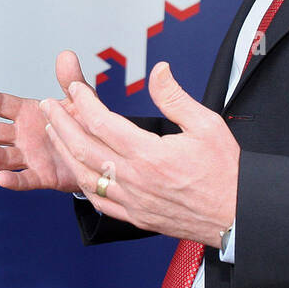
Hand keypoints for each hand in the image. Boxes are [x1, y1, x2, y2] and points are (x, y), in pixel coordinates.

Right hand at [0, 50, 91, 192]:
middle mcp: (23, 136)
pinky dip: (12, 181)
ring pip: (4, 156)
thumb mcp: (78, 99)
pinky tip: (0, 179)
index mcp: (27, 113)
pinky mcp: (41, 176)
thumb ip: (71, 80)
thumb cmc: (84, 123)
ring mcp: (29, 157)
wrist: (101, 152)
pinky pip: (24, 180)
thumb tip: (67, 55)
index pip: (1, 105)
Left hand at [42, 61, 238, 246]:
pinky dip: (81, 183)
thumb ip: (175, 97)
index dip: (84, 103)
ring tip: (53, 132)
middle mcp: (136, 180)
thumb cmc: (227, 172)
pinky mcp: (137, 217)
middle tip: (49, 106)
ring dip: (64, 151)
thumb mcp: (207, 124)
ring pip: (85, 176)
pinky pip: (99, 201)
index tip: (75, 89)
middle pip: (84, 148)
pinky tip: (75, 170)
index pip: (103, 124)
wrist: (240, 215)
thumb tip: (158, 70)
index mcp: (150, 155)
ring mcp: (133, 202)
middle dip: (61, 124)